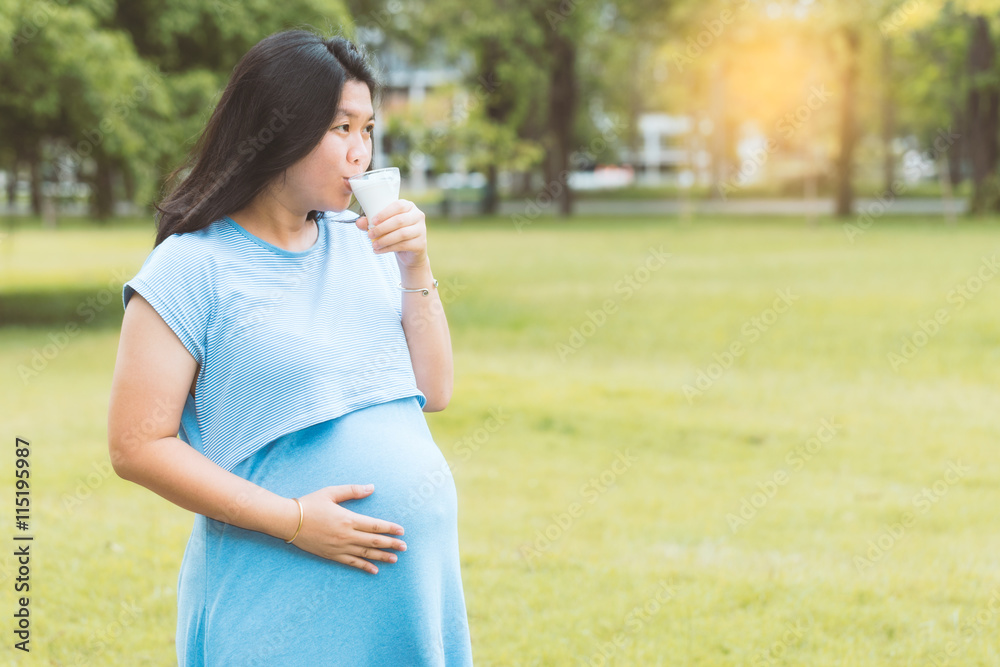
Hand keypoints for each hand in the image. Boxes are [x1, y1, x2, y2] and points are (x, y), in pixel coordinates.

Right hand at [289, 484, 406, 573]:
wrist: (288, 521)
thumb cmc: (310, 504)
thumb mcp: (332, 492)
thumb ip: (353, 490)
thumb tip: (371, 487)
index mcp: (348, 519)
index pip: (375, 525)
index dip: (390, 528)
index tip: (402, 531)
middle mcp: (346, 535)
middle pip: (374, 541)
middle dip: (391, 544)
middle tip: (405, 547)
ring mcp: (339, 547)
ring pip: (365, 554)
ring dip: (381, 557)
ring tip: (395, 559)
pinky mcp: (331, 555)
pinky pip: (351, 562)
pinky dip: (364, 566)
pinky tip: (374, 570)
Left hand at [355, 199, 427, 269]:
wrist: (409, 252)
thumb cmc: (395, 233)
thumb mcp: (383, 226)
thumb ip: (371, 222)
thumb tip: (358, 222)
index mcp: (409, 206)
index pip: (398, 205)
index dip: (384, 213)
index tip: (373, 221)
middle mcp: (418, 216)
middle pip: (399, 220)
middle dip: (382, 228)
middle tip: (370, 235)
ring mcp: (421, 230)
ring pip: (401, 234)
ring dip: (384, 240)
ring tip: (374, 245)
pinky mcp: (421, 244)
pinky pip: (403, 245)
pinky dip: (388, 248)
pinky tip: (379, 250)